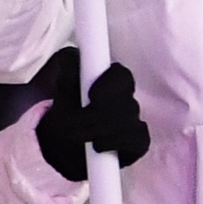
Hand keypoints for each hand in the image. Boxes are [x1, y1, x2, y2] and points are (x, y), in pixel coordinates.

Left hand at [36, 60, 149, 178]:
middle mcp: (127, 97)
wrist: (66, 140)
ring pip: (128, 122)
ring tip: (77, 135)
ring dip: (98, 131)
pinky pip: (136, 140)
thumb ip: (69, 69)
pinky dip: (114, 143)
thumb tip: (71, 57)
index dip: (110, 85)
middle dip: (97, 115)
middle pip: (126, 102)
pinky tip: (98, 146)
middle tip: (74, 122)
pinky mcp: (139, 140)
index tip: (92, 96)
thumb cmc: (68, 107)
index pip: (122, 75)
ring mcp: (135, 118)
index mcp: (112, 77)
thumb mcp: (63, 86)